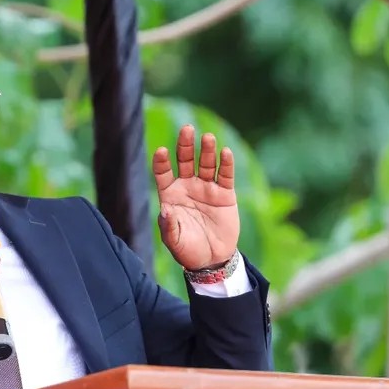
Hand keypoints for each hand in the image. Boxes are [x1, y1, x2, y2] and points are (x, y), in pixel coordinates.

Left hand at [152, 125, 239, 271]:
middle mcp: (187, 186)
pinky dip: (226, 164)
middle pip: (185, 160)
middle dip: (185, 145)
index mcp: (170, 194)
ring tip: (207, 137)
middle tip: (186, 129)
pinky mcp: (225, 194)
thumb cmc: (187, 249)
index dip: (162, 161)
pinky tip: (225, 152)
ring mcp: (206, 188)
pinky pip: (225, 175)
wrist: (212, 259)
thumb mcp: (174, 240)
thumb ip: (168, 225)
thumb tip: (164, 209)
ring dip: (207, 150)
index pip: (163, 172)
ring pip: (206, 164)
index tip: (161, 151)